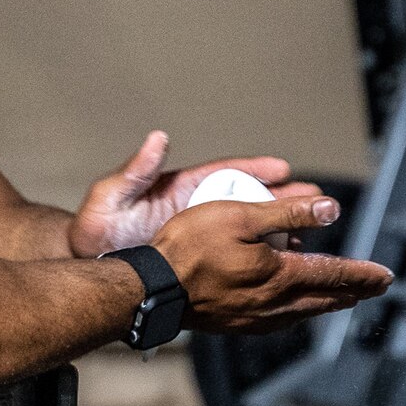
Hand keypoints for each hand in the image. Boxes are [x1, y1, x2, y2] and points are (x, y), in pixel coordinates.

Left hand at [67, 129, 319, 257]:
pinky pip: (235, 257)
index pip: (224, 173)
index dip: (254, 169)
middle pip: (246, 200)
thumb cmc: (94, 228)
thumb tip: (157, 138)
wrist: (88, 265)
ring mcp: (199, 236)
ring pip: (247, 230)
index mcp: (179, 187)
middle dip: (283, 199)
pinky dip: (260, 259)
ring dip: (279, 229)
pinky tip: (282, 267)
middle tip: (317, 199)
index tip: (284, 169)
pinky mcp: (198, 260)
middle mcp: (195, 210)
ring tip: (312, 232)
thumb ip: (135, 170)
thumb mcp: (111, 196)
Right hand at [153, 192, 392, 333]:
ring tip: (343, 297)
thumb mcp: (240, 216)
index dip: (362, 273)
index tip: (385, 275)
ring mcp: (256, 318)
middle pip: (325, 298)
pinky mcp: (238, 324)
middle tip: (375, 287)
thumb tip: (330, 208)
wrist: (153, 288)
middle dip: (354, 291)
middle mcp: (274, 303)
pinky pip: (282, 320)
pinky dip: (301, 311)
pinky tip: (296, 308)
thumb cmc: (190, 247)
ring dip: (329, 303)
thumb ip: (289, 213)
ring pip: (305, 312)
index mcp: (280, 274)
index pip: (333, 273)